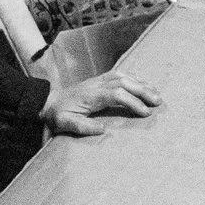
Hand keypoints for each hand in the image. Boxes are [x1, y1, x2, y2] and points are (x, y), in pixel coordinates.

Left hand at [39, 70, 160, 137]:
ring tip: (156, 94)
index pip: (117, 94)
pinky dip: (133, 78)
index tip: (145, 113)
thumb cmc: (57, 115)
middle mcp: (96, 85)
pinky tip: (143, 85)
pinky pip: (119, 75)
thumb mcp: (64, 124)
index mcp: (90, 96)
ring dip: (141, 83)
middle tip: (158, 102)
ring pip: (123, 76)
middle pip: (124, 82)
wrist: (47, 102)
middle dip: (143, 91)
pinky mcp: (98, 80)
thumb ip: (82, 127)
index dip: (132, 102)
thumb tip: (103, 129)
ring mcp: (98, 80)